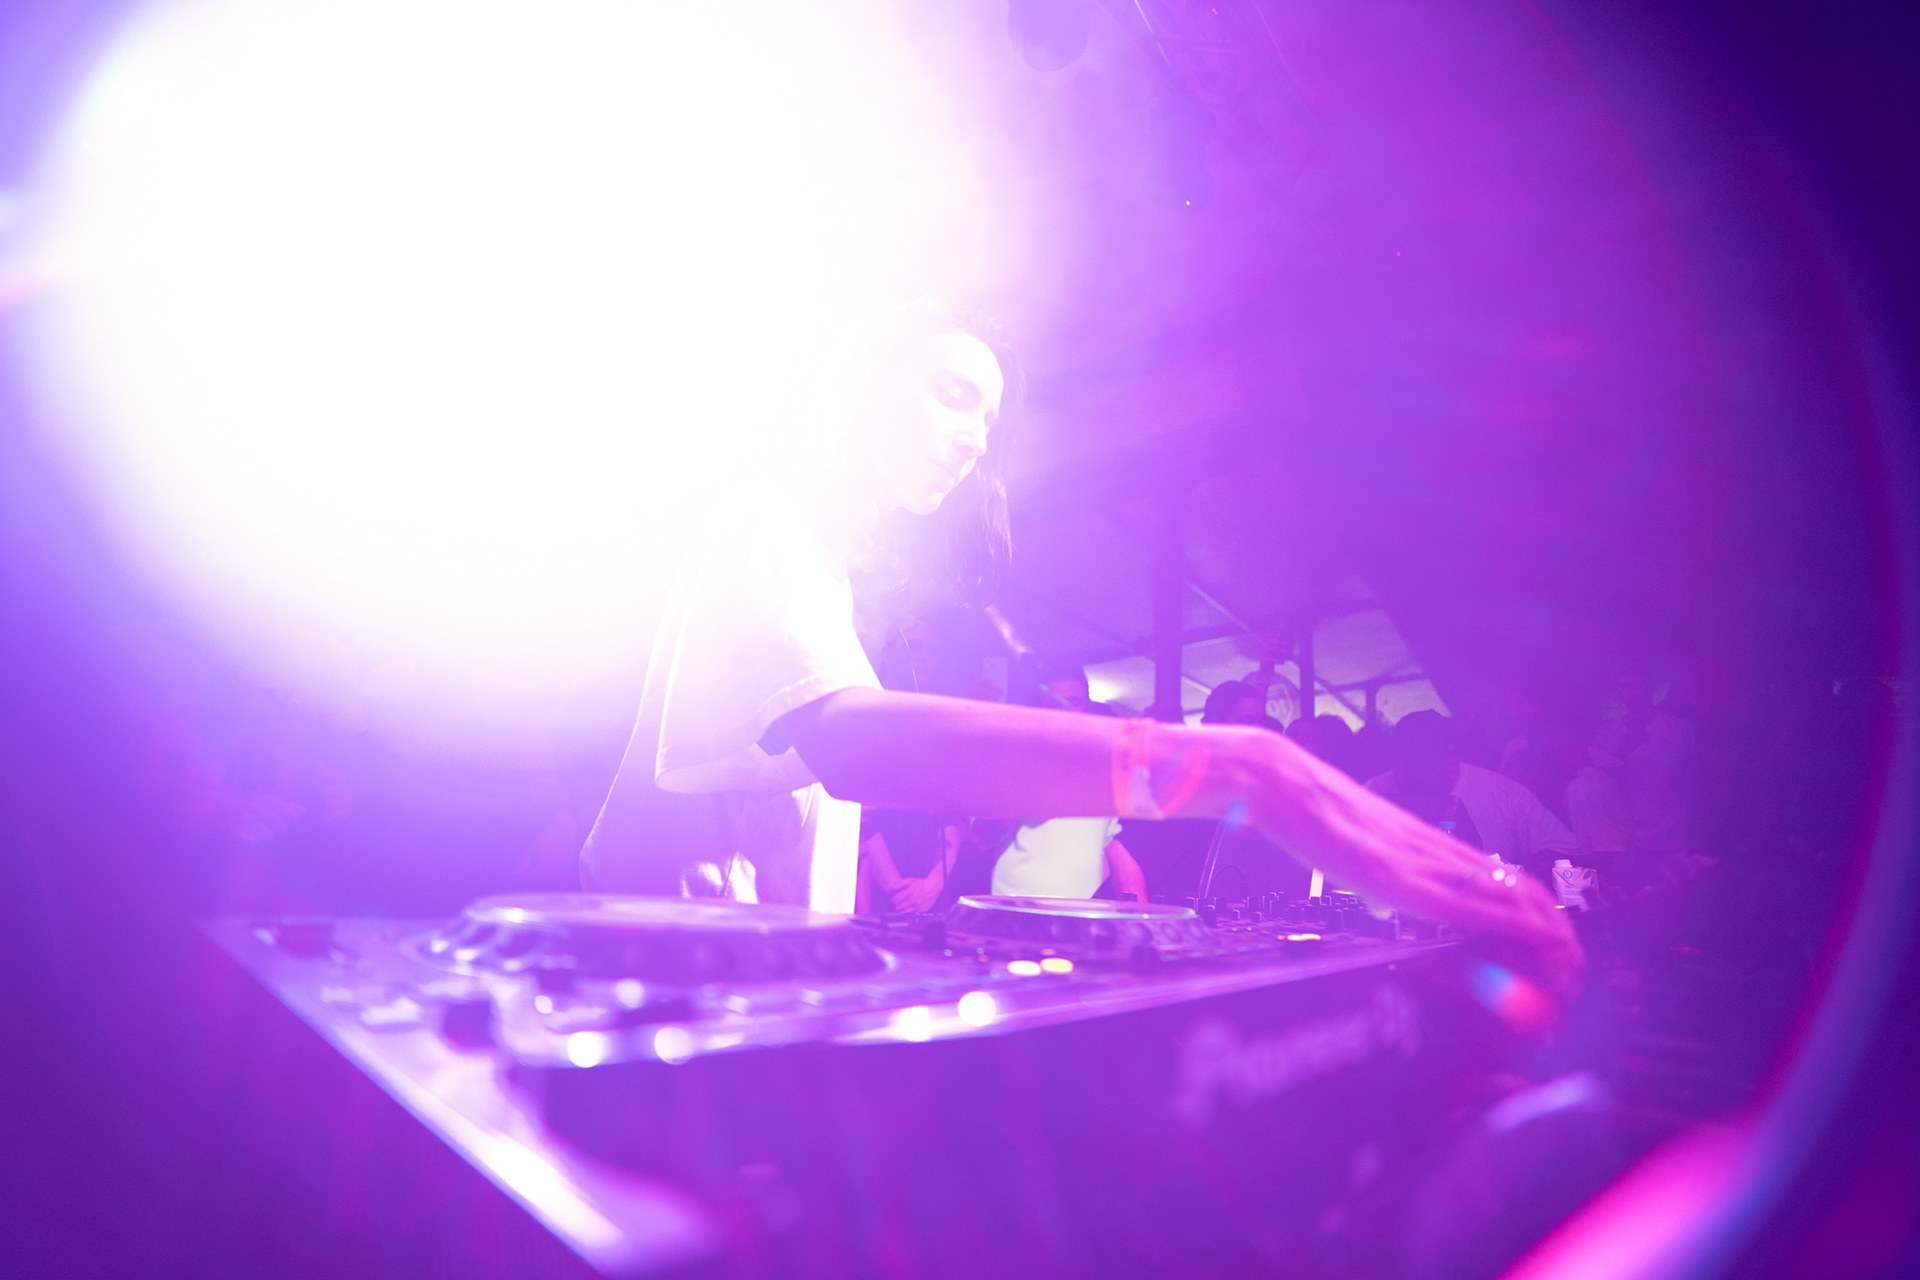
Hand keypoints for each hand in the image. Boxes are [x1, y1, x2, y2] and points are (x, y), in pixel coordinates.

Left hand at [888, 874, 943, 914]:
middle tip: (896, 904)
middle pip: (898, 908)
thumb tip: (891, 888)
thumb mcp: (909, 881)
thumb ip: (899, 884)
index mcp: (909, 893)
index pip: (895, 900)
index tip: (893, 900)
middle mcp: (913, 901)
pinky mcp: (921, 910)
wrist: (933, 887)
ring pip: (904, 912)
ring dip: (901, 910)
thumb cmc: (921, 884)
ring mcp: (917, 907)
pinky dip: (908, 912)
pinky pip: (911, 914)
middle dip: (896, 906)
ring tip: (901, 907)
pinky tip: (908, 908)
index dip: (892, 900)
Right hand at [1238, 733, 1584, 1002]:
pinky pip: (1466, 900)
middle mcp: (1437, 851)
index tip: (1553, 955)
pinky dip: (1509, 922)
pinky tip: (1531, 941)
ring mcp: (1421, 861)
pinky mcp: (1398, 876)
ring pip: (1509, 894)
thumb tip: (1392, 908)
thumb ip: (1381, 881)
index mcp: (1430, 847)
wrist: (1280, 784)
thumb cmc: (1308, 817)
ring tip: (1564, 974)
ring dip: (1548, 938)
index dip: (1541, 917)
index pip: (1507, 880)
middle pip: (1523, 890)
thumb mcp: (1357, 857)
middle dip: (1560, 938)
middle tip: (1571, 977)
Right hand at [1258, 630, 1289, 668]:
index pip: (1266, 638)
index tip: (1280, 635)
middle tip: (1286, 643)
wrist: (1265, 672)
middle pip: (1269, 642)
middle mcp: (1262, 649)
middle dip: (1278, 641)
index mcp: (1264, 646)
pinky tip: (1283, 663)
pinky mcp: (1263, 661)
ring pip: (1269, 649)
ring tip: (1285, 651)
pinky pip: (1271, 659)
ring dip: (1278, 649)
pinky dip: (1277, 661)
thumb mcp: (1274, 654)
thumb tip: (1285, 644)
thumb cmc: (1271, 662)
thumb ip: (1277, 649)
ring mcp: (1262, 654)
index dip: (1272, 635)